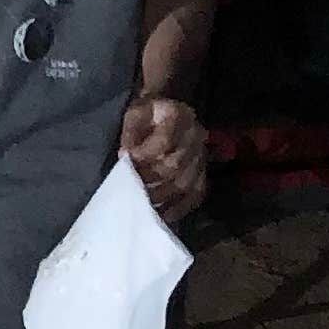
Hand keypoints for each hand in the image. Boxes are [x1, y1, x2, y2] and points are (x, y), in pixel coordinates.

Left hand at [122, 91, 206, 225]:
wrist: (165, 113)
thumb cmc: (147, 114)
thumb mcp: (134, 114)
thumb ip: (130, 133)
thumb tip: (125, 156)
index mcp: (179, 115)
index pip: (165, 141)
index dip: (144, 155)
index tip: (125, 161)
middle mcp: (196, 135)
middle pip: (175, 165)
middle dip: (150, 179)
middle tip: (131, 188)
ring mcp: (202, 155)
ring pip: (185, 183)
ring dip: (162, 196)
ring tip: (143, 203)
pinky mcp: (203, 171)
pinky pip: (196, 194)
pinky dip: (180, 208)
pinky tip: (164, 216)